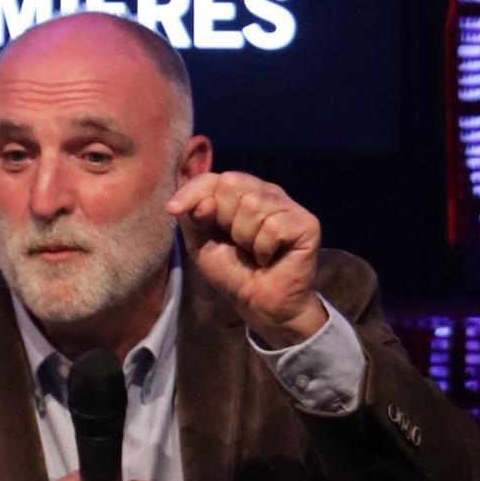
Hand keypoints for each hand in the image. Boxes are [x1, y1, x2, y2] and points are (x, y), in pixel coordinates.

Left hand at [165, 169, 325, 345]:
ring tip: (253, 252)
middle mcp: (265, 192)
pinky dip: (264, 248)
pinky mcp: (306, 224)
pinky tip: (269, 258)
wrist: (259, 303)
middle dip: (224, 219)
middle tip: (235, 243)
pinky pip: (273, 226)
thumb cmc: (232, 271)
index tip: (172, 210)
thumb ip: (194, 218)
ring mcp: (288, 205)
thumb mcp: (201, 243)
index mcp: (239, 193)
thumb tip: (206, 202)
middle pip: (231, 183)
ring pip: (253, 205)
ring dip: (245, 238)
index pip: (212, 177)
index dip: (192, 192)